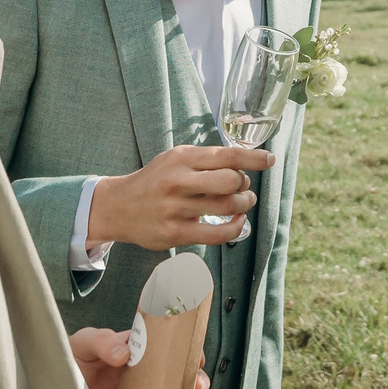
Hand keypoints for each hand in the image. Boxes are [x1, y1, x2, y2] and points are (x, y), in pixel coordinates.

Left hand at [71, 326, 208, 388]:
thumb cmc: (68, 358)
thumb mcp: (83, 343)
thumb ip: (102, 342)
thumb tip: (125, 354)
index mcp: (137, 349)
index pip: (169, 346)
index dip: (187, 349)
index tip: (194, 354)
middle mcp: (142, 374)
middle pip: (177, 377)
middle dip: (192, 380)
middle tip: (195, 384)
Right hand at [87, 145, 274, 251]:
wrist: (117, 206)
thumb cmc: (154, 181)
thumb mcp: (174, 159)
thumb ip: (205, 160)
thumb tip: (245, 165)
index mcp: (181, 157)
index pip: (227, 155)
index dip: (253, 158)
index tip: (269, 160)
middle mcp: (178, 180)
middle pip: (231, 181)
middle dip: (246, 185)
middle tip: (245, 188)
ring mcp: (176, 208)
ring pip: (227, 206)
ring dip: (244, 205)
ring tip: (242, 204)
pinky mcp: (175, 233)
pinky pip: (218, 233)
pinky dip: (236, 227)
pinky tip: (237, 222)